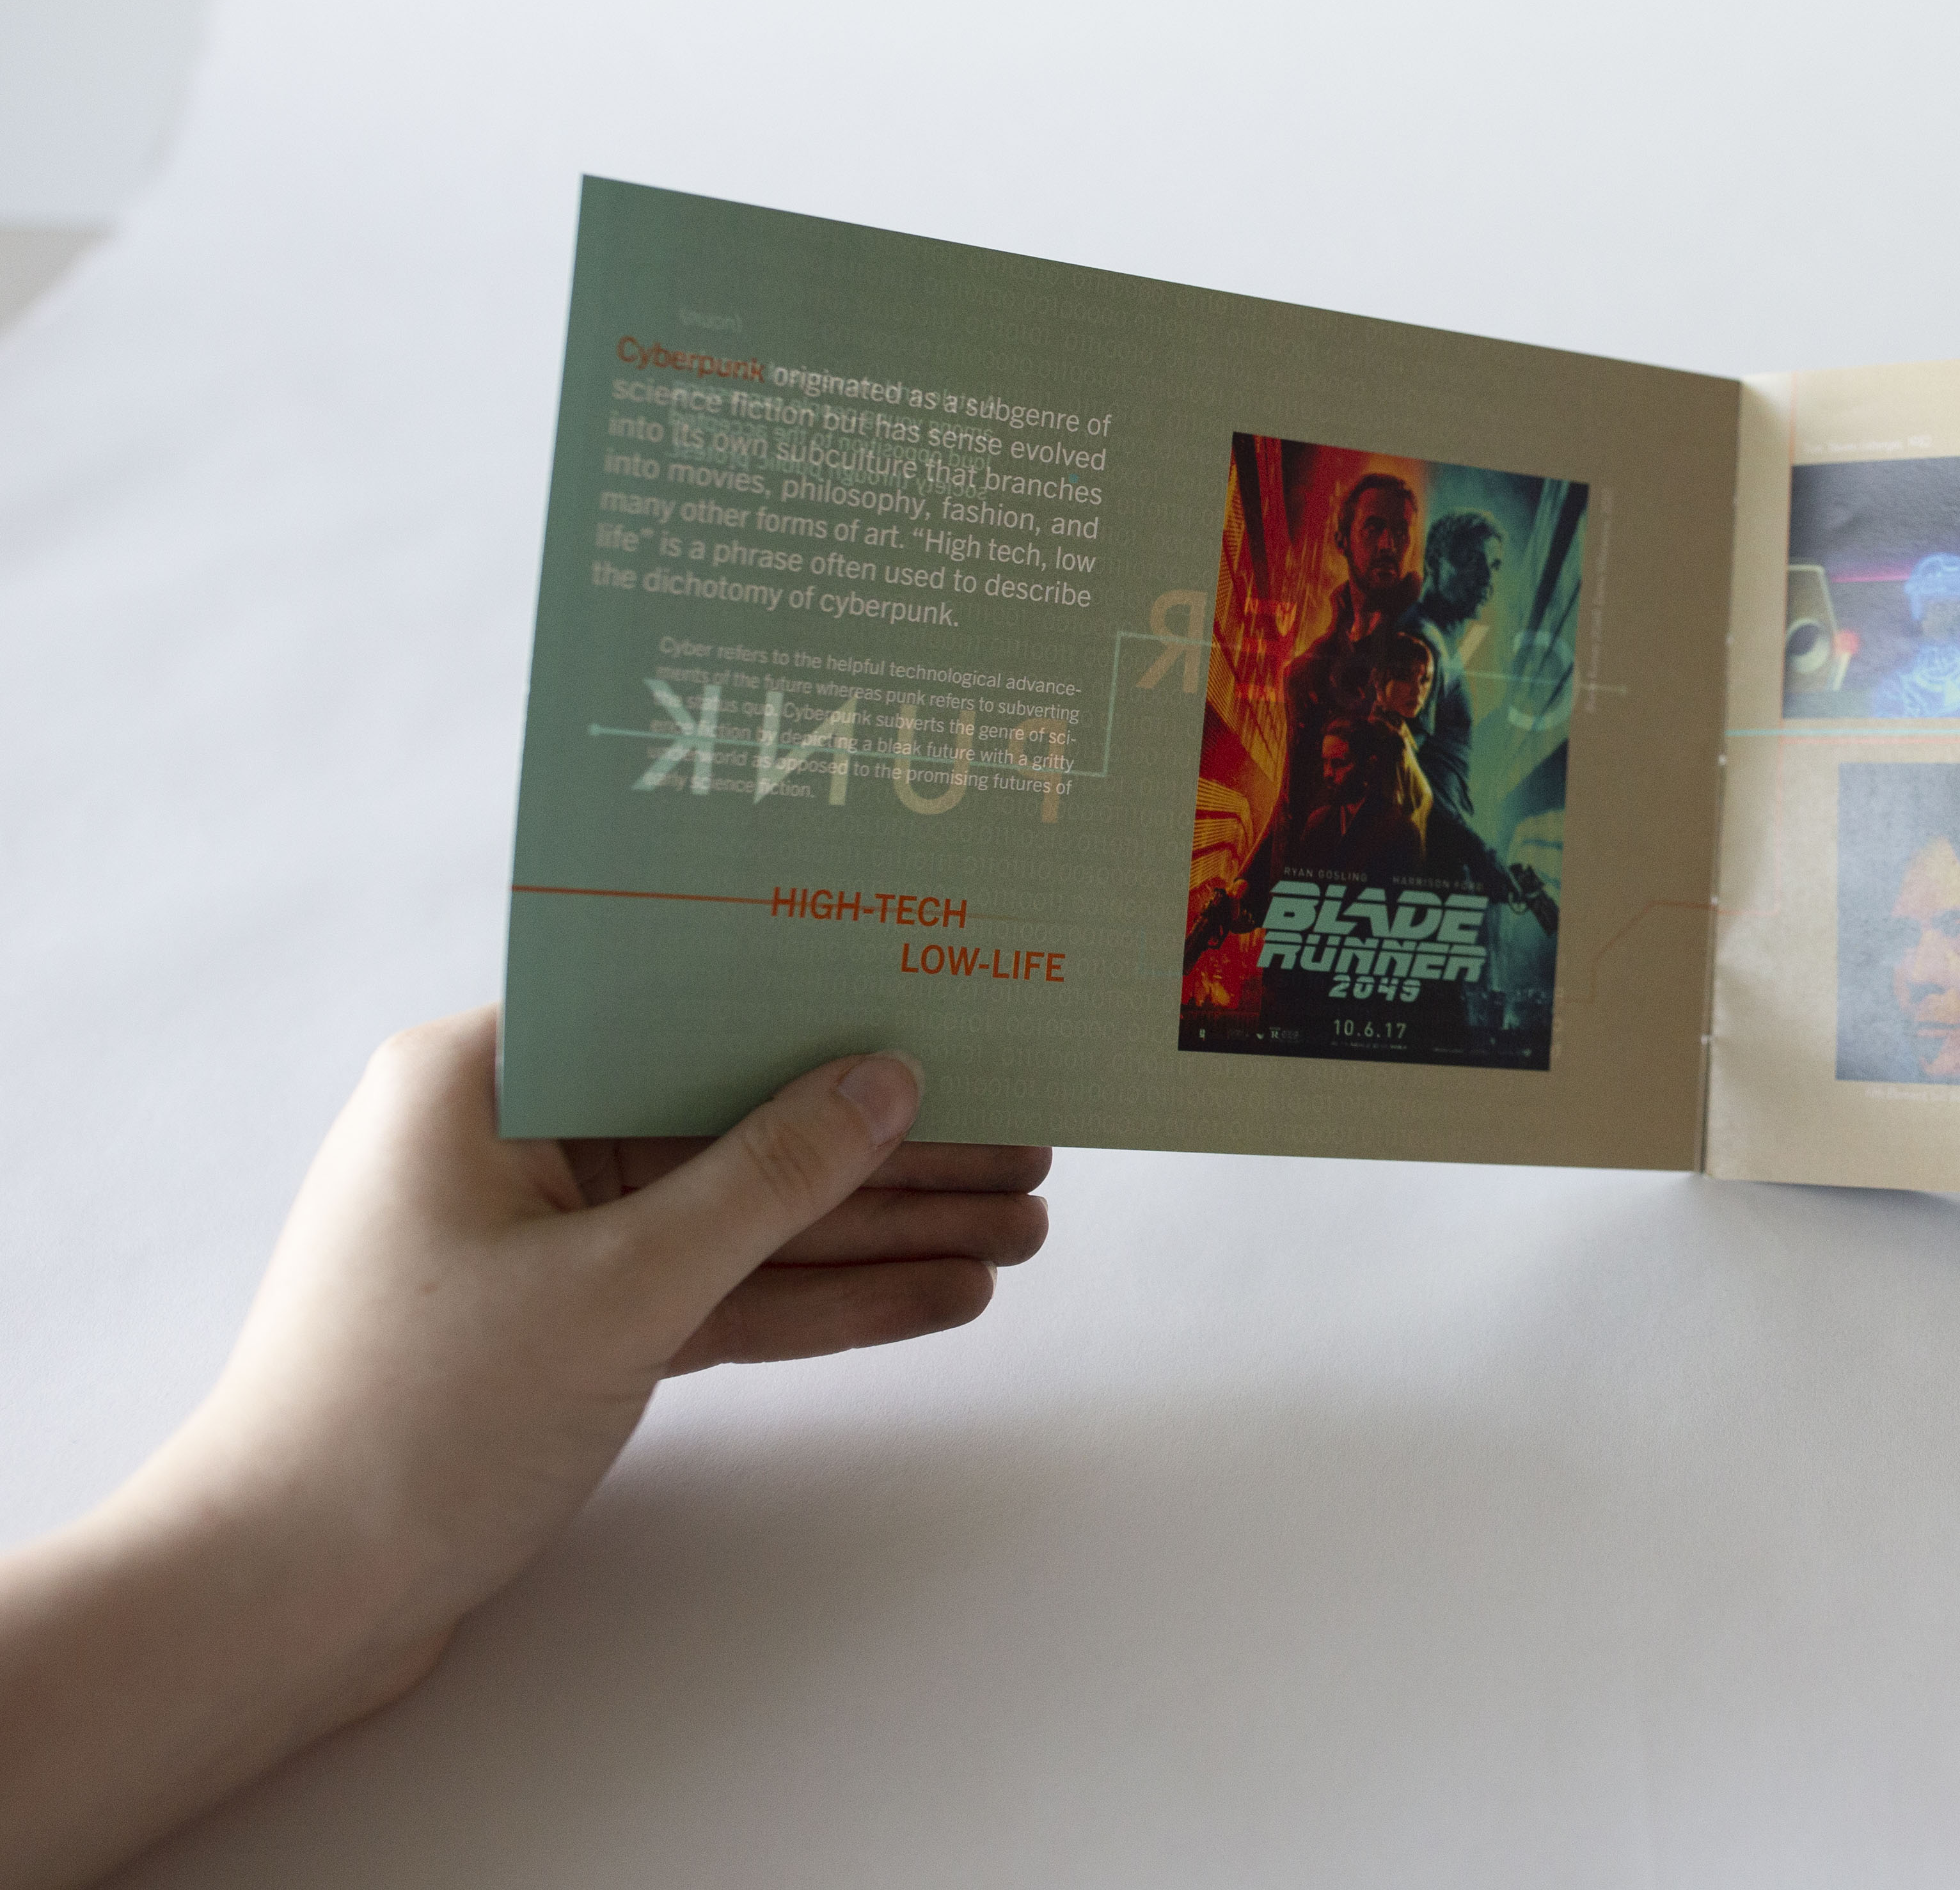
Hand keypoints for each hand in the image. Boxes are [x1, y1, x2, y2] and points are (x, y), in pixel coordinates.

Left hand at [0, 1008, 1048, 1889]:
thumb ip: (765, 1180)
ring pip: (747, 1214)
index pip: (682, 1007)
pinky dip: (822, 1298)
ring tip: (1024, 1228)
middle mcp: (514, 1138)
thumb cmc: (409, 1415)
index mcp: (482, 1078)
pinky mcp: (577, 1329)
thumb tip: (887, 1083)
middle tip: (1030, 1144)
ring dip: (880, 1228)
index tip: (945, 1000)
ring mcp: (548, 1238)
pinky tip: (944, 1294)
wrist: (285, 1602)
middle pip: (739, 1117)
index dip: (822, 1006)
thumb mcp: (616, 1285)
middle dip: (888, 1144)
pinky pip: (724, 1292)